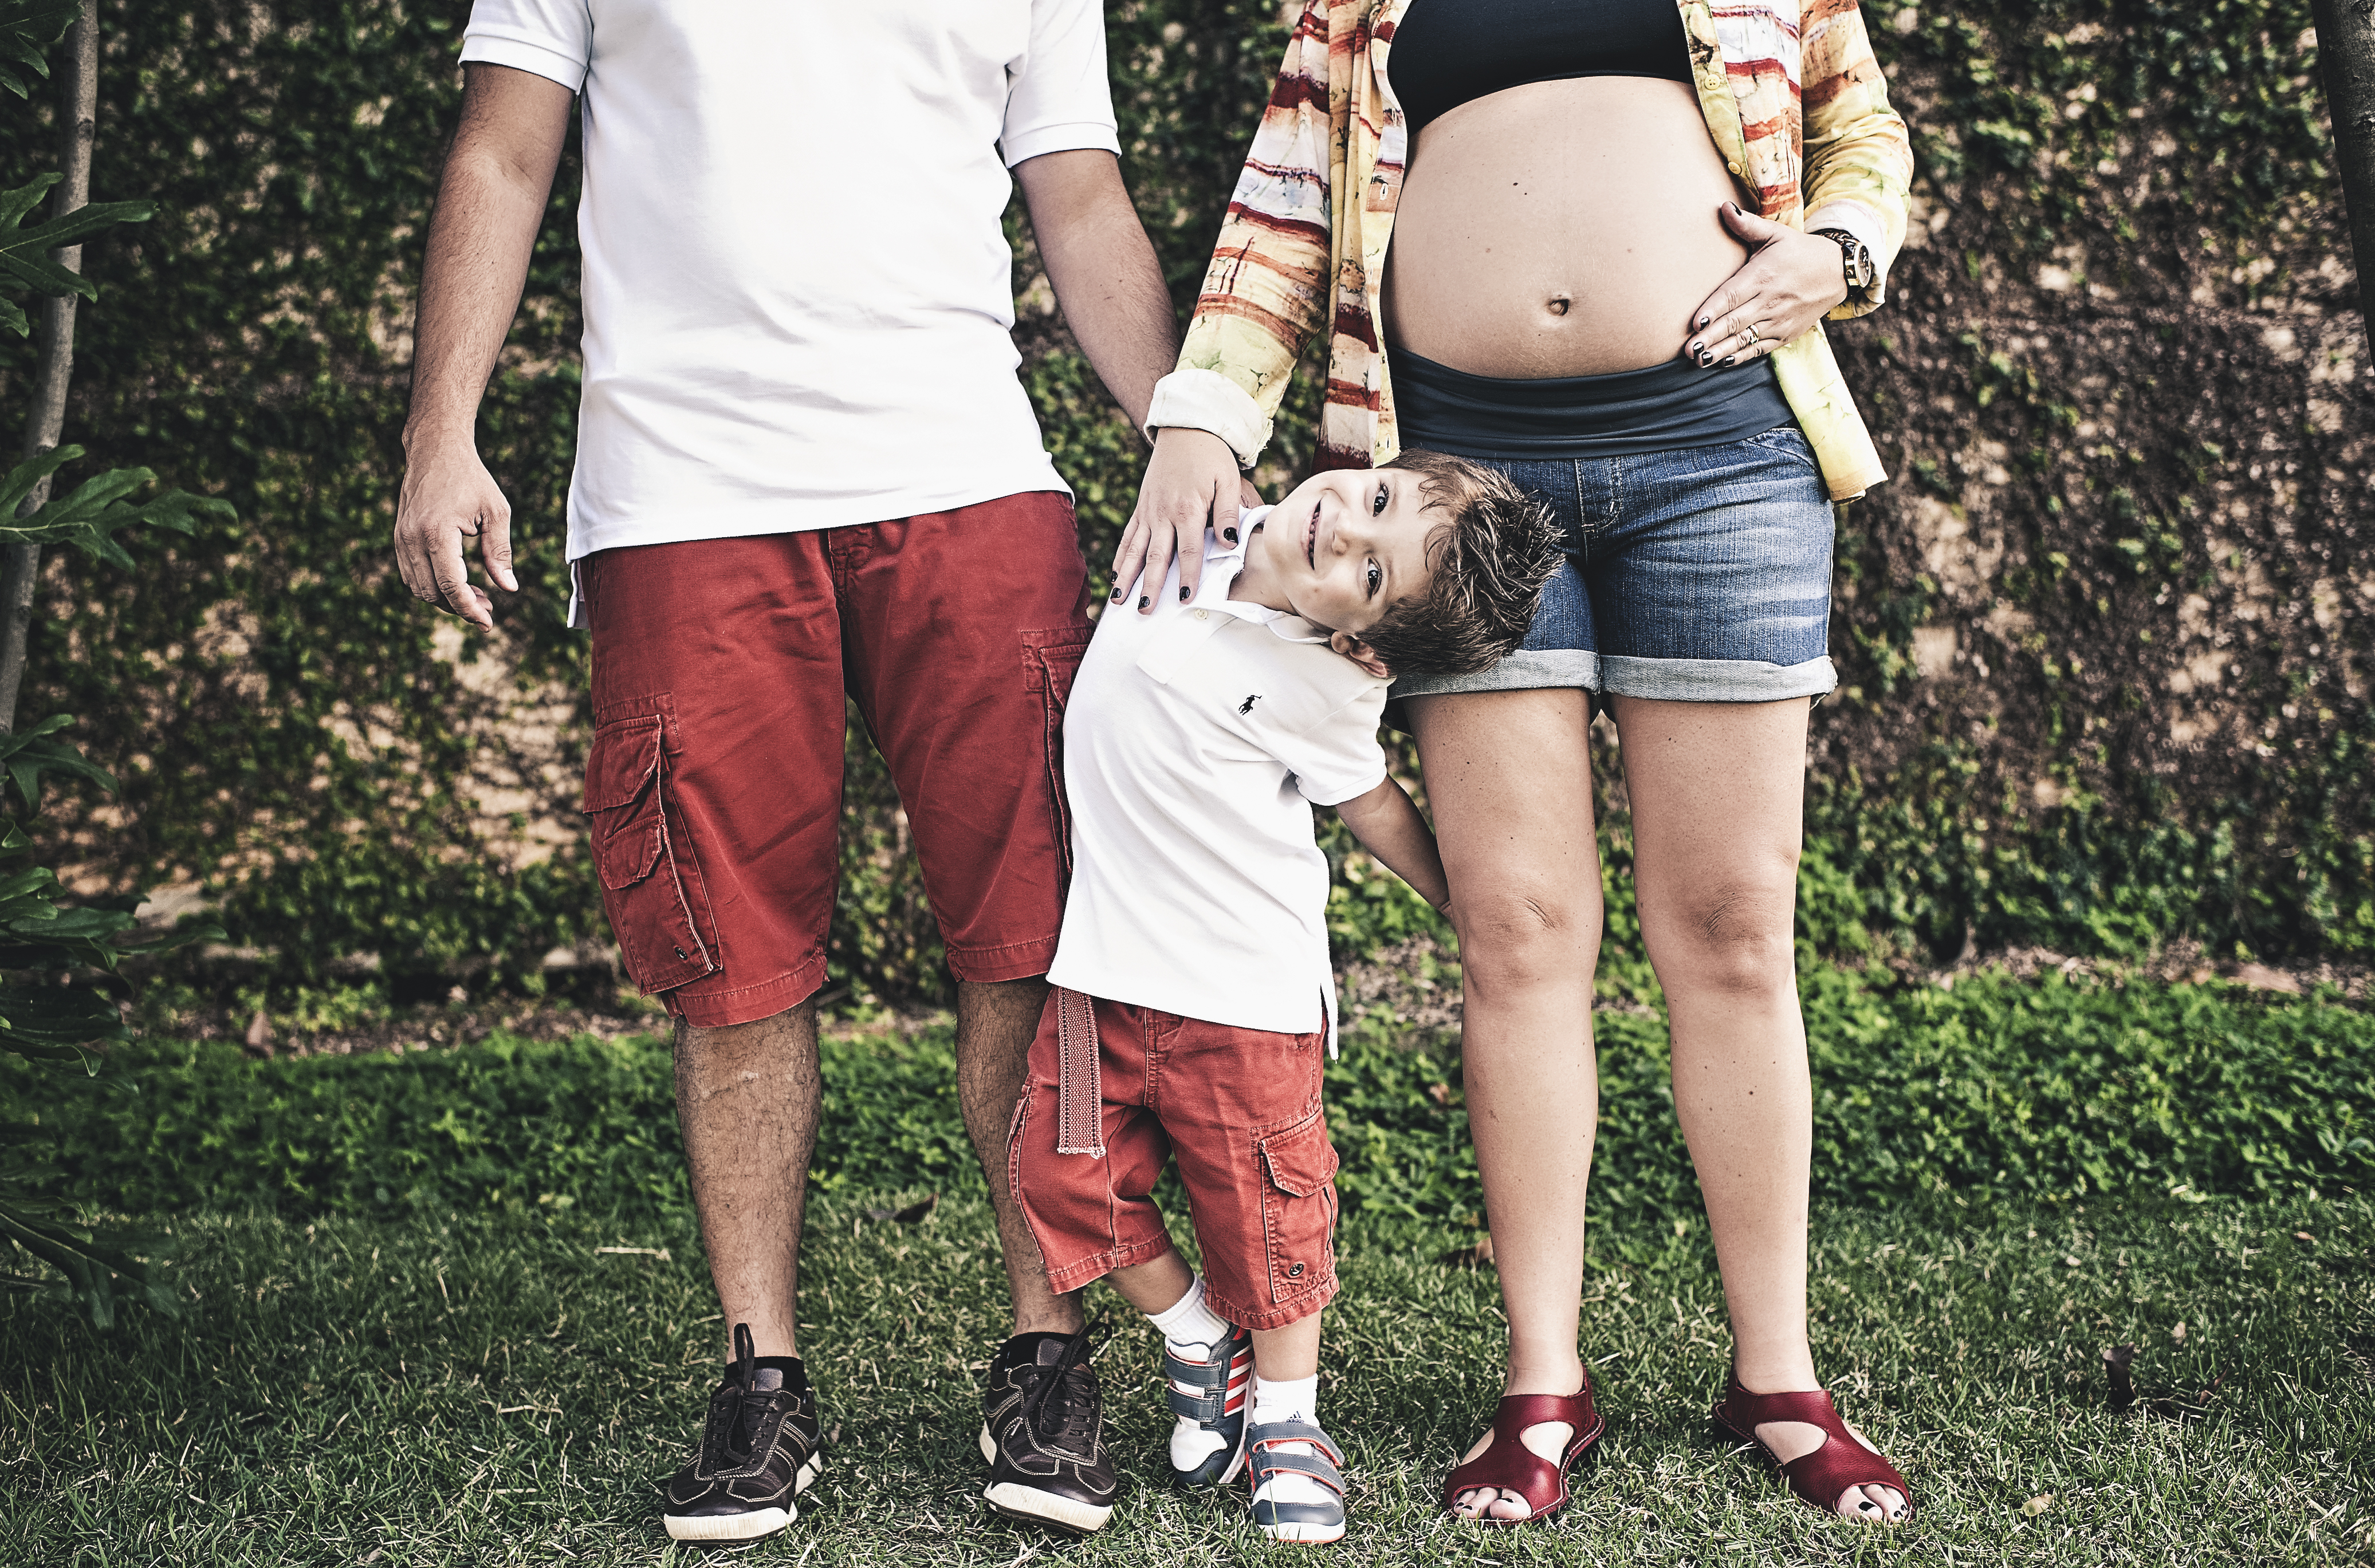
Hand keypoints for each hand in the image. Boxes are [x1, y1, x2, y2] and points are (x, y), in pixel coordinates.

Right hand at [393, 435, 516, 628]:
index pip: (452, 586)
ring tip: (477, 597)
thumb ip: (500, 552)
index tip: (488, 624)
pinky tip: (456, 583)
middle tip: (488, 608)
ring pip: (419, 588)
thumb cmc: (471, 478)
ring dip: (446, 600)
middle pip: (433, 593)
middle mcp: (412, 538)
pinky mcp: (398, 538)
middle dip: (460, 607)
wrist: (435, 450)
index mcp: (437, 532)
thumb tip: (508, 589)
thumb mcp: (496, 512)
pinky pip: (411, 575)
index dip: (470, 609)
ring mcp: (401, 539)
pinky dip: (432, 587)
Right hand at [1112, 427, 1260, 614]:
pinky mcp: (1141, 507)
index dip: (1187, 576)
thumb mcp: (1228, 480)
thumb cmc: (1212, 455)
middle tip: (1145, 611)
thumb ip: (1229, 513)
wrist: (1186, 428)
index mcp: (1189, 509)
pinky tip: (1114, 575)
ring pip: (1135, 550)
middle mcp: (1164, 513)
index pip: (1189, 551)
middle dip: (1150, 586)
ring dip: (1127, 577)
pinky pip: (1128, 536)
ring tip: (1119, 600)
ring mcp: (1149, 511)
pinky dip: (1120, 557)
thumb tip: (1229, 544)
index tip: (1185, 599)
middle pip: (1156, 557)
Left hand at [1681, 203, 1850, 369]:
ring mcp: (1779, 320)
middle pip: (1735, 321)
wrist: (1838, 272)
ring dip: (1721, 351)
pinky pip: (1760, 348)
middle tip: (1688, 349)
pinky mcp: (1786, 333)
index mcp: (1764, 275)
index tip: (1695, 322)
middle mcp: (1771, 300)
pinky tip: (1723, 362)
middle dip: (1711, 337)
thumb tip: (1724, 207)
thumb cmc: (1799, 251)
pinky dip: (1742, 356)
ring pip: (1745, 338)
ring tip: (1699, 360)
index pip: (1733, 295)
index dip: (1713, 310)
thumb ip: (1747, 225)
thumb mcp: (1776, 234)